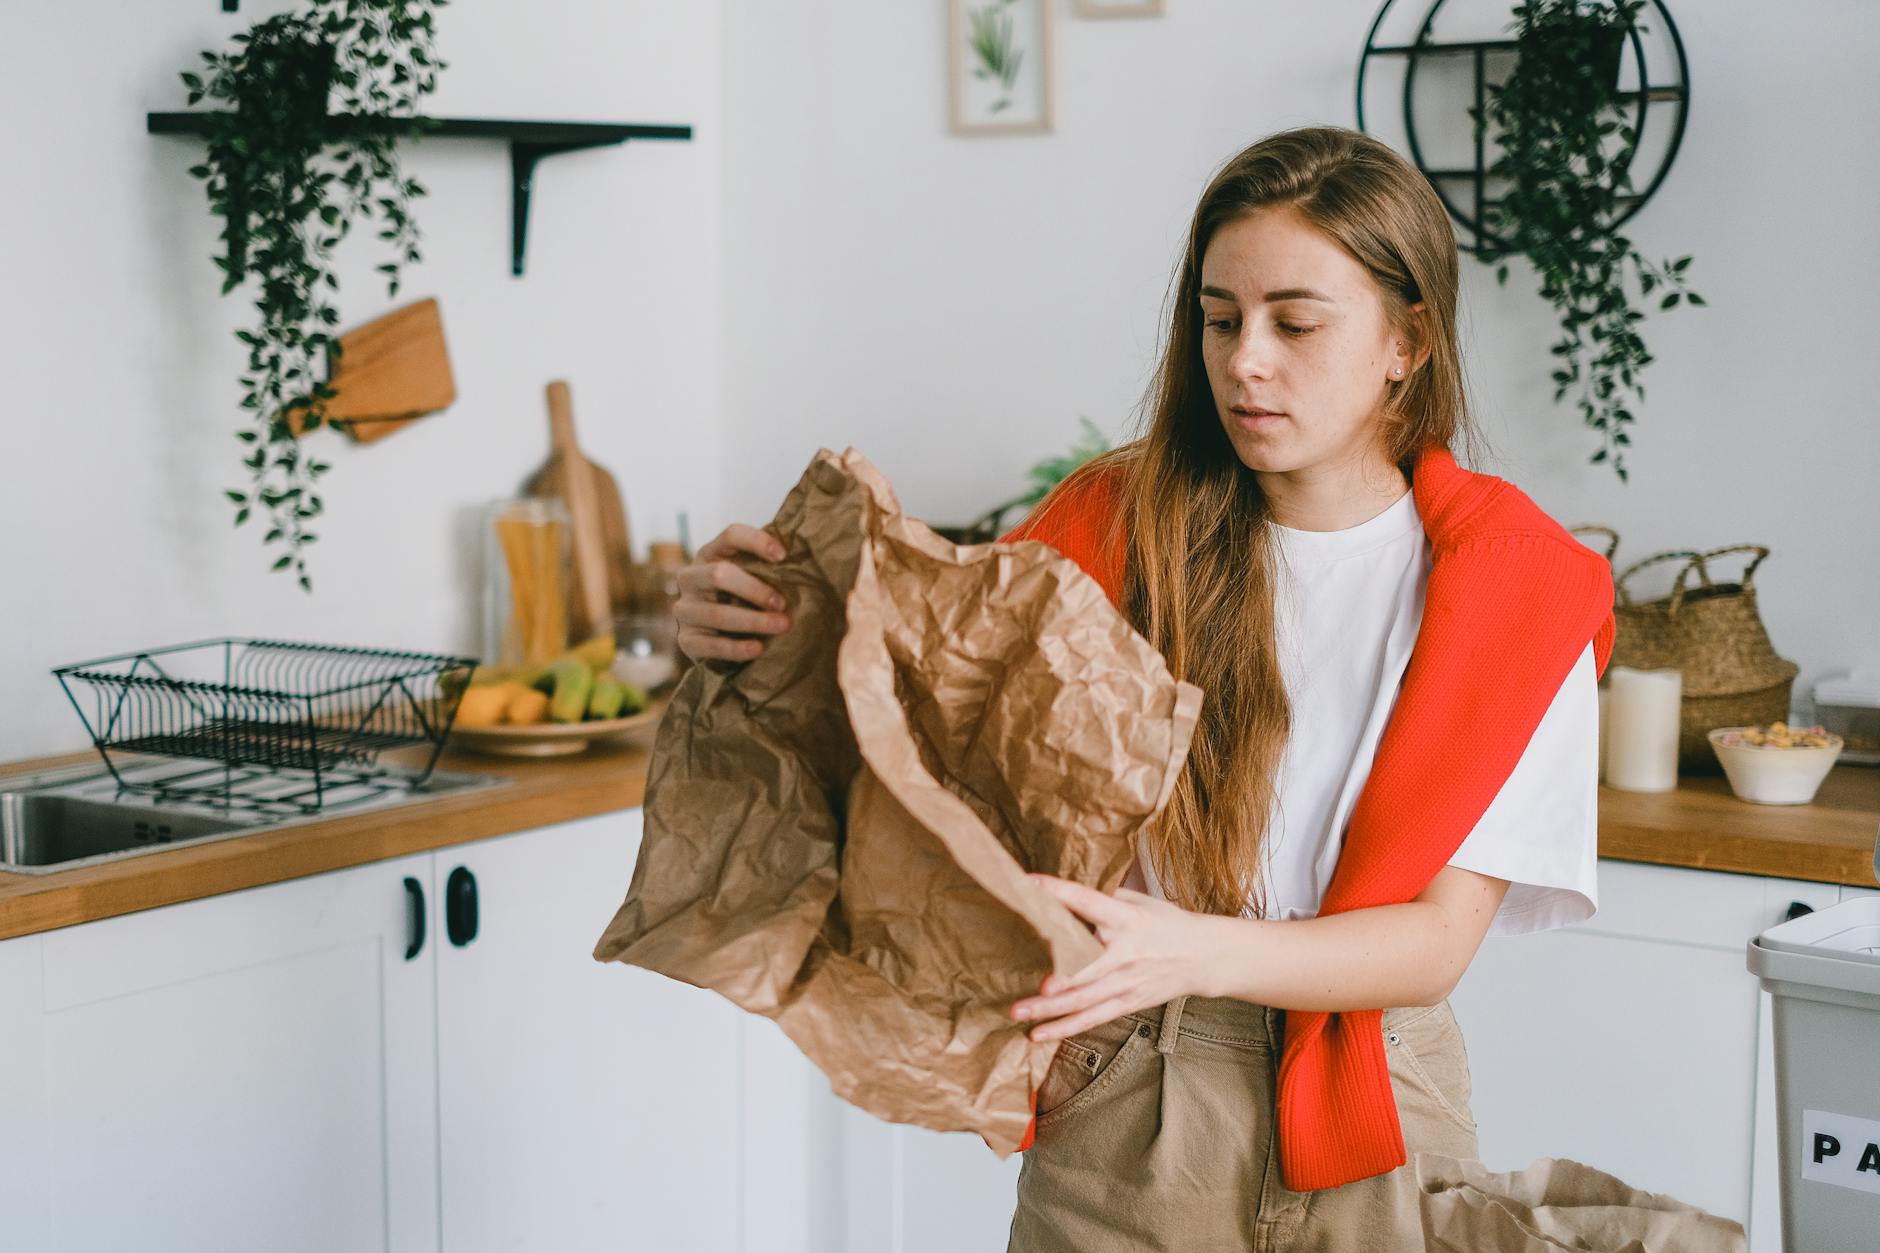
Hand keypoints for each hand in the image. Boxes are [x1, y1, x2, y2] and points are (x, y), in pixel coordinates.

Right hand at [672, 523, 791, 661]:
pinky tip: (758, 648)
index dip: (756, 541)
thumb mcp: (747, 577)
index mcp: (709, 554)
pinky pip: (710, 645)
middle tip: (782, 603)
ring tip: (781, 626)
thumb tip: (802, 560)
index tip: (783, 555)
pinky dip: (736, 648)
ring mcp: (684, 609)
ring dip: (753, 620)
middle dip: (755, 589)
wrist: (712, 637)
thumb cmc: (739, 599)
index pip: (730, 536)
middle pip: (719, 574)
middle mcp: (691, 578)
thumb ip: (764, 568)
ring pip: (717, 613)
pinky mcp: (686, 639)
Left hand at [1007, 872, 1221, 1042]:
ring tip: (1018, 1013)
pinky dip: (1065, 1028)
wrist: (1205, 957)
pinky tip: (1039, 1035)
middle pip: (1088, 967)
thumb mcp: (1139, 902)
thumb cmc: (1166, 923)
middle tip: (1035, 985)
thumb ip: (1103, 899)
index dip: (1061, 893)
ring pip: (1084, 1000)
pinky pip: (1092, 1019)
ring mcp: (1127, 982)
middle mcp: (1126, 953)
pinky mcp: (1127, 1003)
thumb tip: (1060, 892)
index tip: (1030, 884)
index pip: (1089, 902)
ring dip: (1050, 1010)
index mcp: (1128, 918)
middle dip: (1061, 979)